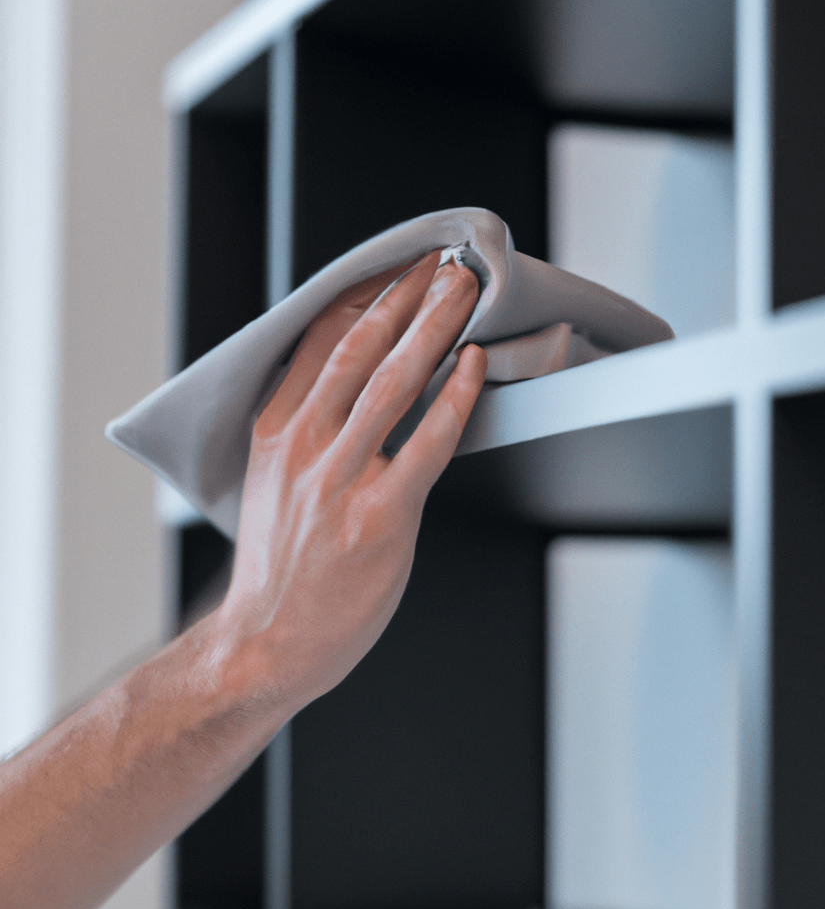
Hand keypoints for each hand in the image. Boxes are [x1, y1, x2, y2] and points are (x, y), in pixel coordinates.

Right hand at [216, 249, 486, 713]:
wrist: (264, 644)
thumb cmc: (281, 566)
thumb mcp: (273, 481)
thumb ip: (306, 428)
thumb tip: (354, 380)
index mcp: (276, 430)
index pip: (321, 339)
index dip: (366, 295)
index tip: (398, 268)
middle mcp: (304, 444)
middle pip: (363, 347)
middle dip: (409, 297)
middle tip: (445, 264)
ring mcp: (341, 478)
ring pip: (395, 381)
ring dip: (435, 329)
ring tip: (464, 293)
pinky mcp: (381, 514)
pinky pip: (428, 443)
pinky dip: (455, 398)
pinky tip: (474, 366)